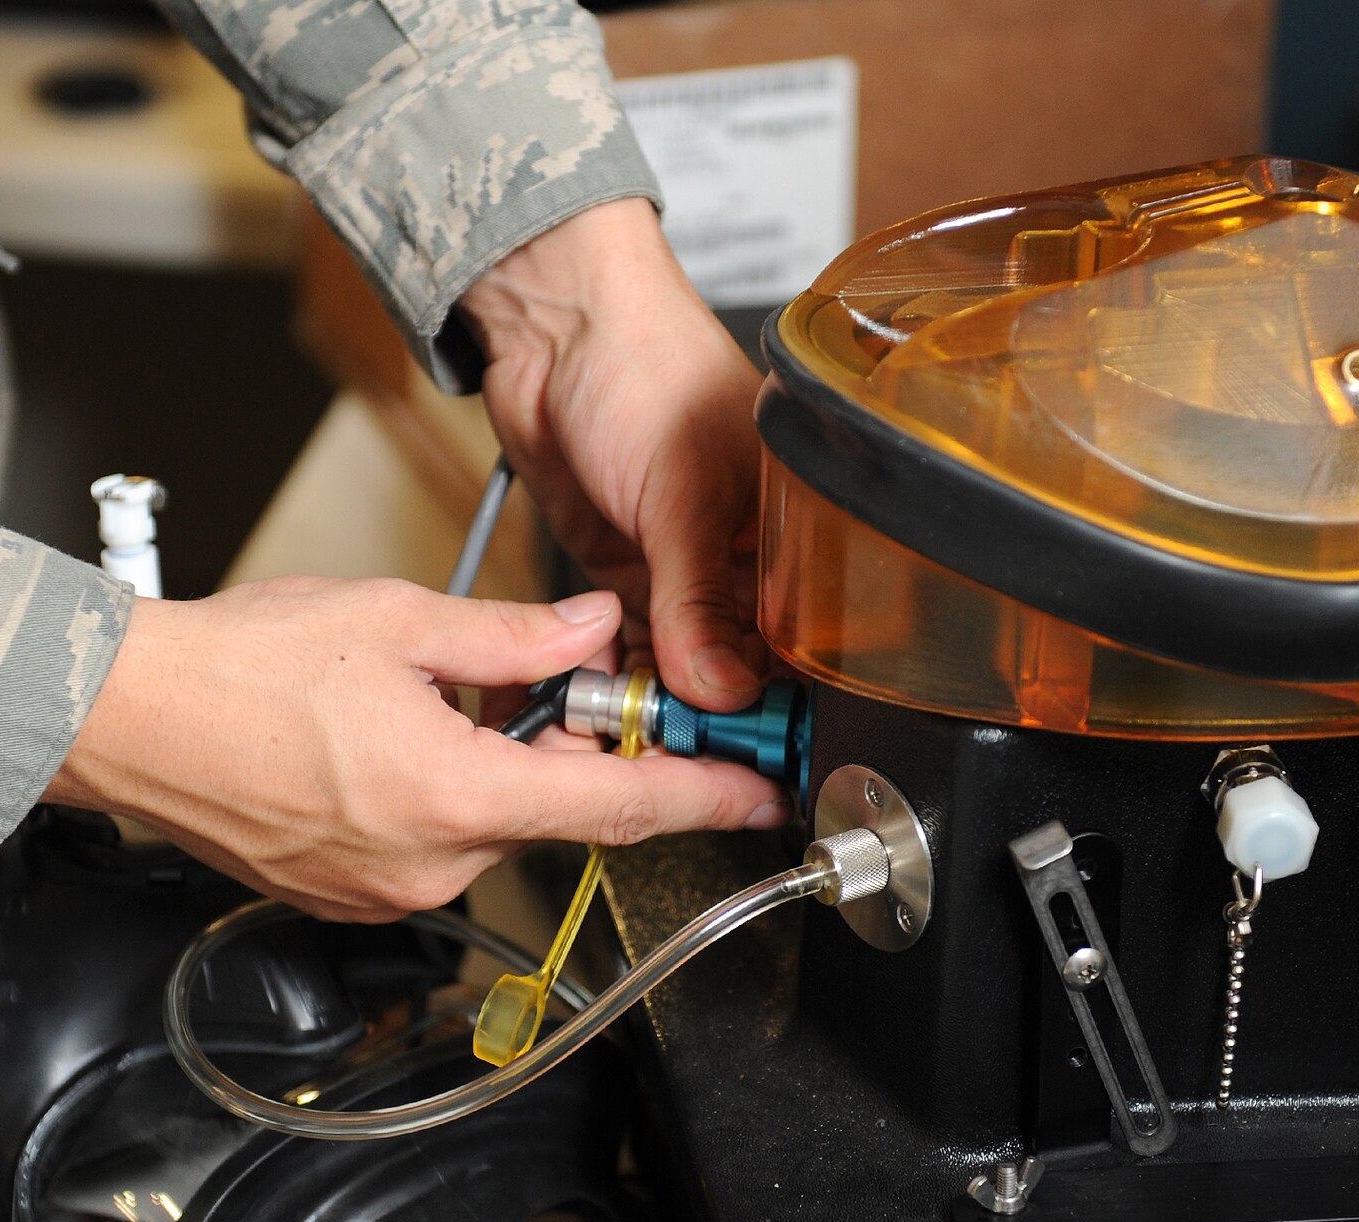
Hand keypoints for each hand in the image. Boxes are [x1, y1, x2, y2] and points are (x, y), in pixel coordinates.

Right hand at [44, 579, 787, 920]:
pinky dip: (445, 799)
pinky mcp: (349, 898)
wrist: (124, 720)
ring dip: (496, 772)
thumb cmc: (239, 667)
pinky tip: (396, 745)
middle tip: (550, 685)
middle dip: (569, 753)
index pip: (618, 806)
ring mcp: (387, 894)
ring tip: (433, 704)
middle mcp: (430, 865)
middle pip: (552, 812)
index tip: (760, 798)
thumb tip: (596, 633)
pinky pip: (433, 849)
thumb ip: (514, 638)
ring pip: (490, 828)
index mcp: (457, 796)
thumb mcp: (397, 623)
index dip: (703, 798)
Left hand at [461, 197, 765, 712]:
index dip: (781, 696)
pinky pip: (627, 643)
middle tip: (691, 761)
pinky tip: (607, 706)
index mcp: (794, 527)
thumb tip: (722, 686)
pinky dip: (616, 675)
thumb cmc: (646, 363)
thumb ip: (698, 599)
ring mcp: (679, 564)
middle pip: (741, 661)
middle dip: (713, 712)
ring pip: (680, 661)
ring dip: (659, 701)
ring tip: (643, 742)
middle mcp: (743, 553)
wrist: (554, 323)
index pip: (804, 636)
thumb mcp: (682, 494)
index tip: (756, 754)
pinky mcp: (622, 567)